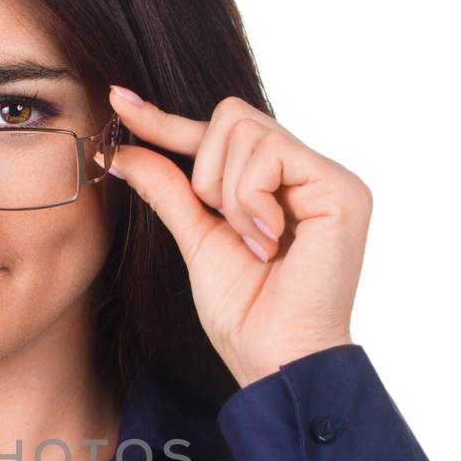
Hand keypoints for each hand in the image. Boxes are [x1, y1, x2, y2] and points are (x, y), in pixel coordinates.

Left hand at [106, 88, 368, 388]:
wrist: (273, 358)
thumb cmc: (244, 313)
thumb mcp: (195, 239)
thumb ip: (168, 188)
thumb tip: (123, 149)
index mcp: (280, 184)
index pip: (220, 133)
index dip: (168, 121)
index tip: (120, 102)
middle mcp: (309, 173)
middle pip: (233, 117)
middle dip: (209, 173)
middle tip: (227, 226)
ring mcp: (328, 178)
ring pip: (247, 131)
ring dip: (230, 194)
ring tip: (254, 242)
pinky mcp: (341, 188)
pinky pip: (270, 154)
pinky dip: (251, 200)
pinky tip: (269, 240)